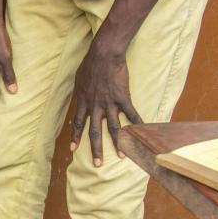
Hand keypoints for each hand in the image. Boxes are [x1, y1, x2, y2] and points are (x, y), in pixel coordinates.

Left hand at [69, 46, 142, 165]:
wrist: (103, 54)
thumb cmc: (89, 65)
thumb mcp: (78, 81)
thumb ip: (79, 93)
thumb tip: (78, 99)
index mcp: (83, 101)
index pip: (78, 123)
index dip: (76, 137)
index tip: (74, 150)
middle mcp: (95, 105)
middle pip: (94, 131)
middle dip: (96, 148)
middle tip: (97, 164)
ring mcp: (109, 102)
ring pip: (113, 127)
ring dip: (117, 143)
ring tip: (122, 156)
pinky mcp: (123, 97)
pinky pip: (131, 113)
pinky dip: (137, 123)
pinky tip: (143, 132)